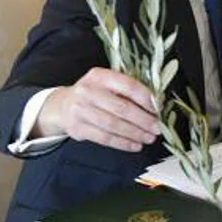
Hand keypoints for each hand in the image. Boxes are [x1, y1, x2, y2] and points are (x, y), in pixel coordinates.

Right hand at [36, 68, 159, 151]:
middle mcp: (88, 91)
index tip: (158, 109)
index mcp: (100, 76)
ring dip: (135, 133)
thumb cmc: (94, 94)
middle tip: (157, 128)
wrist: (62, 105)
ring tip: (149, 138)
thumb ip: (127, 91)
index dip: (146, 99)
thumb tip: (155, 105)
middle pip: (121, 108)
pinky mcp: (77, 128)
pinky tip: (135, 145)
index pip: (128, 85)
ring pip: (113, 125)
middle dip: (143, 120)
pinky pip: (104, 138)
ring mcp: (80, 110)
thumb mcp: (107, 84)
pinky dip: (122, 143)